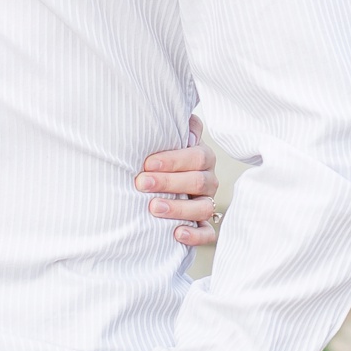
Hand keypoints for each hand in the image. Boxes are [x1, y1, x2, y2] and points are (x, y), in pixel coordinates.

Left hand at [140, 117, 219, 246]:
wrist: (156, 187)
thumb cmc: (160, 159)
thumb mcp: (166, 139)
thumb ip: (176, 127)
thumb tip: (181, 116)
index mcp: (202, 157)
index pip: (196, 156)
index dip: (173, 160)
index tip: (147, 164)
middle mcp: (208, 180)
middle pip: (199, 181)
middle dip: (169, 182)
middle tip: (141, 183)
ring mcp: (207, 203)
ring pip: (204, 207)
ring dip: (179, 208)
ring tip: (153, 208)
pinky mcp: (204, 226)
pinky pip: (208, 233)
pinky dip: (195, 234)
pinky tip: (176, 234)